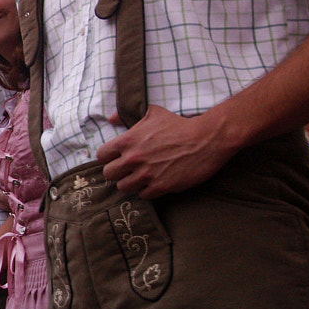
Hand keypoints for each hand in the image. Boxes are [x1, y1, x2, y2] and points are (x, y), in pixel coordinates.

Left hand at [98, 107, 230, 198]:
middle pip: (109, 174)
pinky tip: (155, 182)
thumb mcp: (152, 113)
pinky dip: (147, 190)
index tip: (117, 158)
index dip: (108, 157)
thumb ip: (126, 116)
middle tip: (128, 169)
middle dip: (118, 172)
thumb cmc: (179, 124)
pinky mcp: (161, 186)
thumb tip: (111, 118)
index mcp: (127, 141)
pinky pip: (143, 195)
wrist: (207, 139)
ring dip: (131, 183)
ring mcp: (146, 174)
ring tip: (141, 177)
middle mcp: (133, 159)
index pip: (102, 156)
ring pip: (123, 187)